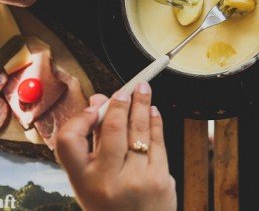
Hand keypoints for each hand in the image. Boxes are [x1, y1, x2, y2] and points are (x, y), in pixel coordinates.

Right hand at [56, 83, 176, 210]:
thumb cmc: (111, 204)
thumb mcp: (91, 181)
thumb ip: (93, 141)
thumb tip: (98, 101)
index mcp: (83, 181)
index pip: (68, 141)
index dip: (79, 119)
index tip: (93, 107)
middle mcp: (107, 180)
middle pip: (112, 129)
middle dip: (121, 103)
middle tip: (126, 89)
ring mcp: (136, 179)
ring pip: (139, 130)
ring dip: (142, 104)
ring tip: (143, 89)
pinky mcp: (160, 178)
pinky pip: (158, 141)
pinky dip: (155, 121)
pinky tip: (153, 111)